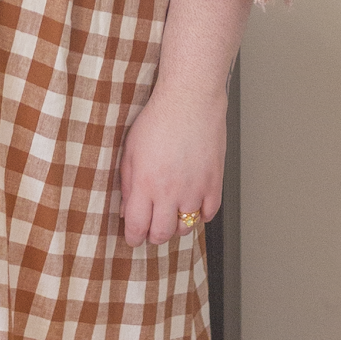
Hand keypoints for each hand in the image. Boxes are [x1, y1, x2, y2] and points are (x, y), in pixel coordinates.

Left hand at [118, 77, 227, 245]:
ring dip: (176, 225)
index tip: (133, 238)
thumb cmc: (158, 120)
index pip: (137, 227)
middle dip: (154, 236)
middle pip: (162, 234)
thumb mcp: (130, 152)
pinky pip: (209, 213)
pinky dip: (200, 214)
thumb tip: (126, 210)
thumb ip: (128, 184)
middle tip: (151, 229)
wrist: (190, 101)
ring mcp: (195, 189)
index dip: (133, 238)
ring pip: (186, 227)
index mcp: (146, 184)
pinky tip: (192, 205)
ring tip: (171, 214)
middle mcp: (171, 192)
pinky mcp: (214, 182)